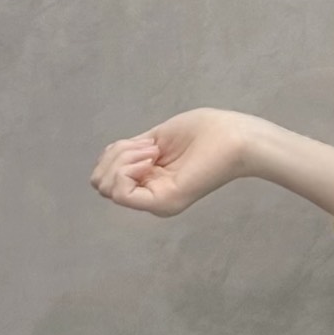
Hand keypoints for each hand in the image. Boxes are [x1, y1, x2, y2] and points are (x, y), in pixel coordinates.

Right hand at [89, 106, 251, 216]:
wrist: (234, 137)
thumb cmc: (205, 132)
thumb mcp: (155, 138)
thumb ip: (130, 152)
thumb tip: (108, 159)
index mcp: (149, 181)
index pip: (105, 175)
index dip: (116, 153)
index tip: (147, 143)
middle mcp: (150, 196)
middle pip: (100, 182)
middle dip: (115, 156)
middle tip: (150, 148)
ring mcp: (156, 202)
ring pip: (106, 186)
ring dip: (122, 159)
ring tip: (154, 152)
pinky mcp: (164, 202)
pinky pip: (120, 192)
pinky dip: (127, 168)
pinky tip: (151, 159)